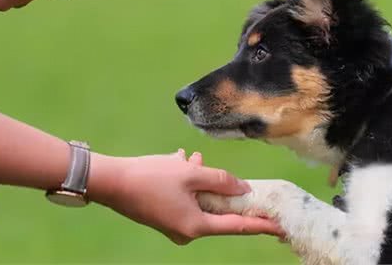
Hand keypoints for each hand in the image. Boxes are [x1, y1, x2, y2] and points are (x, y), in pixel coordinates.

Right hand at [88, 150, 282, 244]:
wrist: (110, 182)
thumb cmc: (150, 177)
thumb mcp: (190, 174)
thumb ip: (221, 180)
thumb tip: (244, 188)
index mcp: (196, 226)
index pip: (237, 226)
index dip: (261, 224)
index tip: (281, 226)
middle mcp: (186, 231)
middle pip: (218, 211)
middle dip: (223, 190)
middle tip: (236, 179)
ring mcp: (173, 225)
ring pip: (199, 200)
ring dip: (201, 180)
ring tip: (194, 160)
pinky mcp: (162, 215)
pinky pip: (184, 198)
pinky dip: (187, 182)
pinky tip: (180, 162)